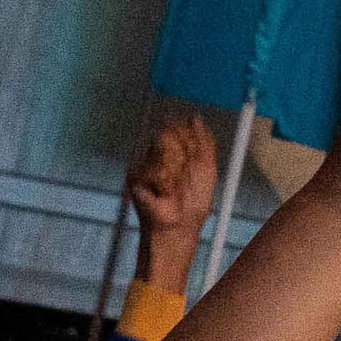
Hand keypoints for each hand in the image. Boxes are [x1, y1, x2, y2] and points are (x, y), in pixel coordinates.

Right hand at [129, 105, 217, 243]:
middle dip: (182, 158)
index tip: (193, 160)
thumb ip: (203, 141)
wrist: (181, 225)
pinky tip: (164, 195)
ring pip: (163, 151)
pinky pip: (155, 170)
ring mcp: (145, 163)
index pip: (179, 129)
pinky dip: (166, 184)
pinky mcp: (135, 176)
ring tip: (175, 190)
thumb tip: (194, 115)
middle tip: (185, 179)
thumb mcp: (206, 168)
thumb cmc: (194, 200)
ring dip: (176, 174)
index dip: (189, 140)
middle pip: (169, 135)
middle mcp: (157, 152)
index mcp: (175, 149)